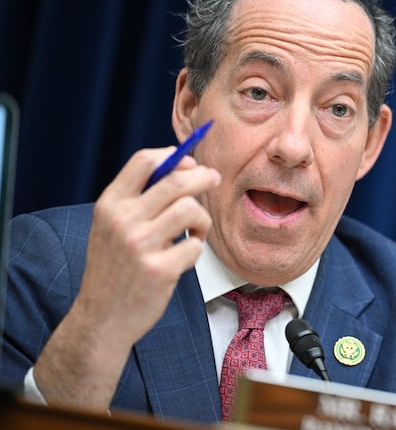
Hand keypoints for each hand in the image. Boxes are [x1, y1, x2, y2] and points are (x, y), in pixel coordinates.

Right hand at [34, 147, 220, 410]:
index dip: (173, 156)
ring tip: (195, 230)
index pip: (144, 161)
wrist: (101, 319)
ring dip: (202, 218)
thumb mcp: (112, 226)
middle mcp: (122, 220)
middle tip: (214, 179)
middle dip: (203, 177)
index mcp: (109, 204)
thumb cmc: (115, 269)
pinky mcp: (159, 270)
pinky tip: (183, 258)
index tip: (190, 163)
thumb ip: (140, 198)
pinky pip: (195, 245)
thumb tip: (184, 166)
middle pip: (176, 181)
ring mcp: (140, 245)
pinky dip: (196, 249)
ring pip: (191, 209)